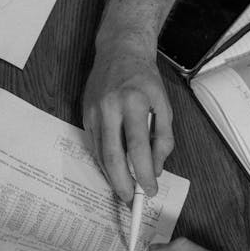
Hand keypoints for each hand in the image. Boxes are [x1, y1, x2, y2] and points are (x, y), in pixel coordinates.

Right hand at [82, 43, 173, 202]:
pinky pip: (94, 145)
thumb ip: (163, 137)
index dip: (144, 173)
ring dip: (111, 176)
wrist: (119, 50)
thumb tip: (156, 167)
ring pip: (100, 154)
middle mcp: (109, 107)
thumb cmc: (144, 78)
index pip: (139, 147)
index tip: (151, 189)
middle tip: (131, 200)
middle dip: (122, 183)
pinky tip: (113, 171)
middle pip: (113, 155)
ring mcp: (93, 112)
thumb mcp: (164, 104)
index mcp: (133, 102)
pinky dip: (104, 161)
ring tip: (124, 190)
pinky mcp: (84, 115)